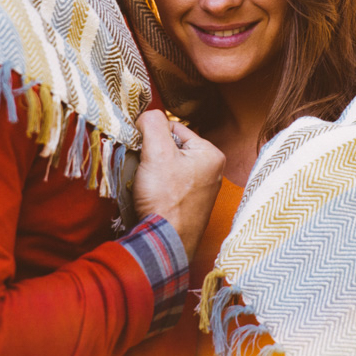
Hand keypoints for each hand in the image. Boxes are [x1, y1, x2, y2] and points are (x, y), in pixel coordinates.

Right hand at [134, 110, 224, 259]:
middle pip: (172, 148)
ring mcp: (202, 190)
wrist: (165, 242)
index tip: (142, 150)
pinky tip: (152, 196)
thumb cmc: (165, 199)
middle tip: (145, 169)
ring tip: (147, 184)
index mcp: (212, 154)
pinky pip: (170, 185)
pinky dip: (158, 187)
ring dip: (153, 171)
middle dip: (154, 155)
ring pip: (169, 166)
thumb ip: (153, 124)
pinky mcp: (191, 205)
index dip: (154, 136)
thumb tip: (148, 114)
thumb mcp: (157, 152)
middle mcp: (213, 170)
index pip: (175, 129)